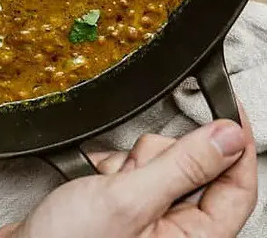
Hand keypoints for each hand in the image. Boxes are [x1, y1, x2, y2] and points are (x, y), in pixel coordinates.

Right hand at [0, 110, 256, 237]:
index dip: (235, 144)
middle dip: (159, 157)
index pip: (236, 186)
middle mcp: (177, 234)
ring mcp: (150, 224)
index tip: (229, 108)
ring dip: (130, 163)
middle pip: (193, 169)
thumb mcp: (129, 201)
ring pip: (159, 166)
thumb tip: (228, 137)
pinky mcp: (125, 213)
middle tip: (133, 172)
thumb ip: (183, 166)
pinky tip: (95, 182)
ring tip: (105, 184)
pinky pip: (132, 173)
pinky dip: (113, 169)